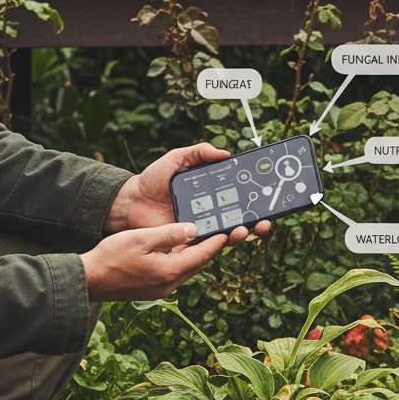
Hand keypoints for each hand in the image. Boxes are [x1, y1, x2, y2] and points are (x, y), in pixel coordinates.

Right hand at [81, 222, 242, 300]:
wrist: (88, 280)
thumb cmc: (112, 257)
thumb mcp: (142, 238)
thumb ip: (169, 234)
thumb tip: (194, 229)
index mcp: (171, 271)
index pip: (202, 255)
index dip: (217, 242)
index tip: (230, 231)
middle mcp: (171, 284)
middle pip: (198, 263)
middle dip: (210, 248)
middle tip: (223, 233)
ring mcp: (162, 289)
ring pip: (186, 268)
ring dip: (196, 254)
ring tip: (206, 239)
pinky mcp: (153, 290)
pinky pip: (174, 273)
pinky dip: (181, 260)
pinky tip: (181, 249)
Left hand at [104, 144, 268, 240]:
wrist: (131, 202)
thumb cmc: (153, 180)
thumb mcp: (176, 159)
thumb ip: (198, 152)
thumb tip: (224, 154)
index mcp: (213, 193)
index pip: (240, 197)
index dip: (256, 198)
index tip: (267, 196)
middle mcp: (212, 212)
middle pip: (243, 219)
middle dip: (258, 223)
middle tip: (264, 221)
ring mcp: (202, 229)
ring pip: (230, 235)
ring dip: (243, 234)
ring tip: (244, 229)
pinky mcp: (190, 243)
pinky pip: (209, 246)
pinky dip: (220, 243)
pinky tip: (225, 237)